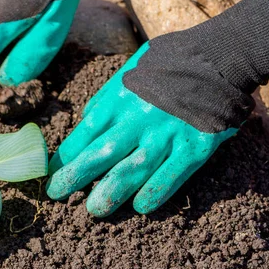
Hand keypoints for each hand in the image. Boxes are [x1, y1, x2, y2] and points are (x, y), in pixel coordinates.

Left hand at [46, 44, 236, 216]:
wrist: (217, 59)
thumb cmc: (166, 67)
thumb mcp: (128, 73)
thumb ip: (106, 98)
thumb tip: (86, 121)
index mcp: (120, 99)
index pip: (85, 133)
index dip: (66, 156)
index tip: (52, 173)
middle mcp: (139, 118)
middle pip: (102, 153)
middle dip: (75, 177)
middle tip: (56, 194)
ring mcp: (167, 134)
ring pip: (133, 169)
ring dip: (111, 192)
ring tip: (94, 210)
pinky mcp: (195, 147)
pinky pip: (172, 175)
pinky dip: (155, 192)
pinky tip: (140, 206)